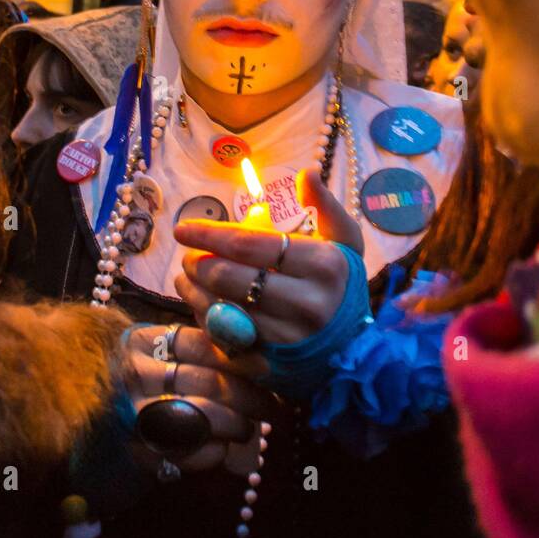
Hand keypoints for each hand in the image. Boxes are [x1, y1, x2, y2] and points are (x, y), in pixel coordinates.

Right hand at [124, 322, 275, 472]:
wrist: (98, 414)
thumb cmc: (144, 377)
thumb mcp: (160, 351)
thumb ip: (197, 347)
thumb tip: (256, 355)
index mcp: (144, 340)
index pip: (203, 345)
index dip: (241, 358)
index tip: (268, 369)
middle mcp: (136, 373)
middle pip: (207, 381)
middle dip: (249, 397)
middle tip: (272, 406)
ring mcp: (135, 412)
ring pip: (201, 416)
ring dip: (235, 425)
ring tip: (248, 428)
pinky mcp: (138, 448)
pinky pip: (186, 452)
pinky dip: (212, 452)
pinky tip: (222, 449)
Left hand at [174, 169, 363, 346]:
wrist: (355, 350)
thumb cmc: (343, 285)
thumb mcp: (346, 241)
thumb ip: (325, 205)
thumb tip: (305, 173)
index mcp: (323, 264)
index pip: (251, 245)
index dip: (210, 234)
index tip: (183, 228)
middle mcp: (306, 302)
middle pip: (230, 277)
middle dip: (198, 262)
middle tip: (188, 255)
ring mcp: (288, 338)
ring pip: (221, 309)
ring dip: (193, 290)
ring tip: (186, 277)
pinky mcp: (271, 364)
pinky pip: (223, 339)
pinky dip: (205, 319)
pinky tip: (201, 304)